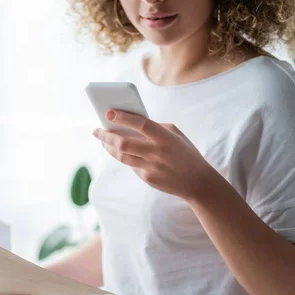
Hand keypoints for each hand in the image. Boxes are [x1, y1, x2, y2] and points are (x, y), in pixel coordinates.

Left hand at [92, 109, 215, 200]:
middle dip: (107, 135)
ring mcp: (151, 167)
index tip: (108, 113)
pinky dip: (123, 157)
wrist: (198, 181)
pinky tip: (116, 151)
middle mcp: (157, 152)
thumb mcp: (175, 135)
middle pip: (124, 143)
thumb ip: (155, 127)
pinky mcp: (148, 179)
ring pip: (122, 156)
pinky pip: (131, 166)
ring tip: (102, 140)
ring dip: (109, 147)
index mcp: (165, 137)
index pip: (140, 124)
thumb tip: (130, 123)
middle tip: (97, 130)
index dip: (123, 118)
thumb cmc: (184, 152)